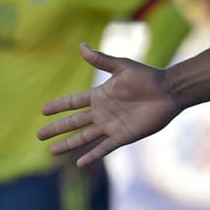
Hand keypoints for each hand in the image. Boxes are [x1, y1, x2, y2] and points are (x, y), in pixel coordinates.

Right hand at [37, 43, 180, 167]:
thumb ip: (101, 60)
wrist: (170, 91)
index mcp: (101, 95)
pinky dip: (92, 155)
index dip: (59, 105)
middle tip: (39, 135)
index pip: (74, 102)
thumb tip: (81, 45)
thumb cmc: (148, 77)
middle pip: (74, 122)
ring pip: (84, 137)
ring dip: (68, 144)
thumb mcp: (122, 67)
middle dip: (57, 128)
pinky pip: (104, 148)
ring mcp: (112, 125)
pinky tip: (79, 163)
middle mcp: (103, 112)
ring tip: (51, 151)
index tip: (43, 110)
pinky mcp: (123, 136)